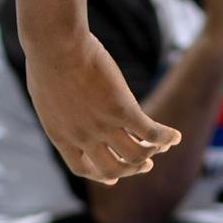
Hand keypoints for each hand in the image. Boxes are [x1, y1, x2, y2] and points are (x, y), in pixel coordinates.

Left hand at [23, 28, 180, 185]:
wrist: (56, 45)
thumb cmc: (47, 57)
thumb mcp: (47, 91)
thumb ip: (59, 106)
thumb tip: (64, 102)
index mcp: (61, 135)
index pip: (82, 168)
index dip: (100, 176)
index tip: (113, 178)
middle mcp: (82, 137)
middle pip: (113, 168)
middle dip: (131, 170)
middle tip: (146, 165)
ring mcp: (103, 126)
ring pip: (135, 154)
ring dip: (151, 153)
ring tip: (163, 146)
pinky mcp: (122, 110)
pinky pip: (150, 132)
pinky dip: (166, 137)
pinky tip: (175, 136)